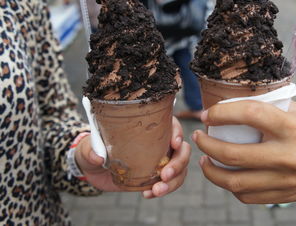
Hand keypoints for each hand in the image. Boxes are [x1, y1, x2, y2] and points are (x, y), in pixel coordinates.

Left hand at [75, 116, 190, 196]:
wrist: (93, 169)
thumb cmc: (94, 149)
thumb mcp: (90, 146)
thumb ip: (93, 149)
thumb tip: (99, 158)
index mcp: (149, 127)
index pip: (171, 124)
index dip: (177, 132)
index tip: (174, 144)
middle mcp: (160, 141)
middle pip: (182, 149)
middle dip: (178, 163)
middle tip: (165, 175)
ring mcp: (161, 159)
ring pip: (181, 168)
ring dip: (174, 180)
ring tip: (157, 191)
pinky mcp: (157, 175)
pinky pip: (171, 182)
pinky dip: (165, 189)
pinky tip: (149, 194)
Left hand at [192, 100, 295, 203]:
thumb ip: (267, 107)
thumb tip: (231, 103)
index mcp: (292, 127)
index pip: (248, 114)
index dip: (221, 113)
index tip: (207, 115)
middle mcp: (288, 156)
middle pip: (233, 154)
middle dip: (207, 145)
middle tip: (198, 137)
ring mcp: (286, 180)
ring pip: (235, 182)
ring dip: (211, 171)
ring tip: (204, 160)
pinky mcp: (284, 196)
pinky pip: (247, 196)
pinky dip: (230, 186)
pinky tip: (225, 175)